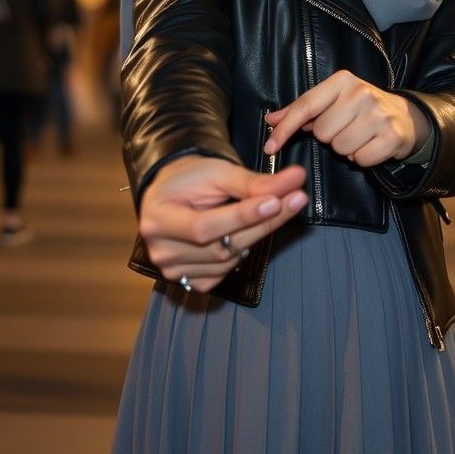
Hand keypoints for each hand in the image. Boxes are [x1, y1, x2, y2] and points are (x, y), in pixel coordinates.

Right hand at [139, 155, 306, 292]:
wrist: (172, 193)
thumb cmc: (191, 179)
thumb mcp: (218, 172)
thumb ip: (253, 182)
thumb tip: (296, 179)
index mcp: (158, 219)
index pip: (205, 226)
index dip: (243, 216)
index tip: (277, 200)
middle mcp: (161, 251)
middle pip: (221, 247)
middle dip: (263, 223)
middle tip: (296, 198)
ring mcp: (173, 271)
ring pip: (227, 262)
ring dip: (257, 236)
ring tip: (276, 209)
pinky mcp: (188, 281)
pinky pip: (224, 273)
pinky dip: (241, 253)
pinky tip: (247, 232)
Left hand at [264, 70, 429, 167]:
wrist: (406, 117)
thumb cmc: (362, 108)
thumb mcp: (334, 99)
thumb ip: (302, 109)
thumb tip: (272, 118)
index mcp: (343, 80)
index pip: (306, 106)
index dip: (285, 128)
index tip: (270, 146)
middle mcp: (361, 93)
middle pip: (322, 132)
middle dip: (329, 136)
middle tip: (345, 127)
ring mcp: (378, 115)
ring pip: (339, 148)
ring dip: (345, 148)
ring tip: (359, 136)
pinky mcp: (392, 137)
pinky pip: (360, 159)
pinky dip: (362, 158)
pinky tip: (370, 145)